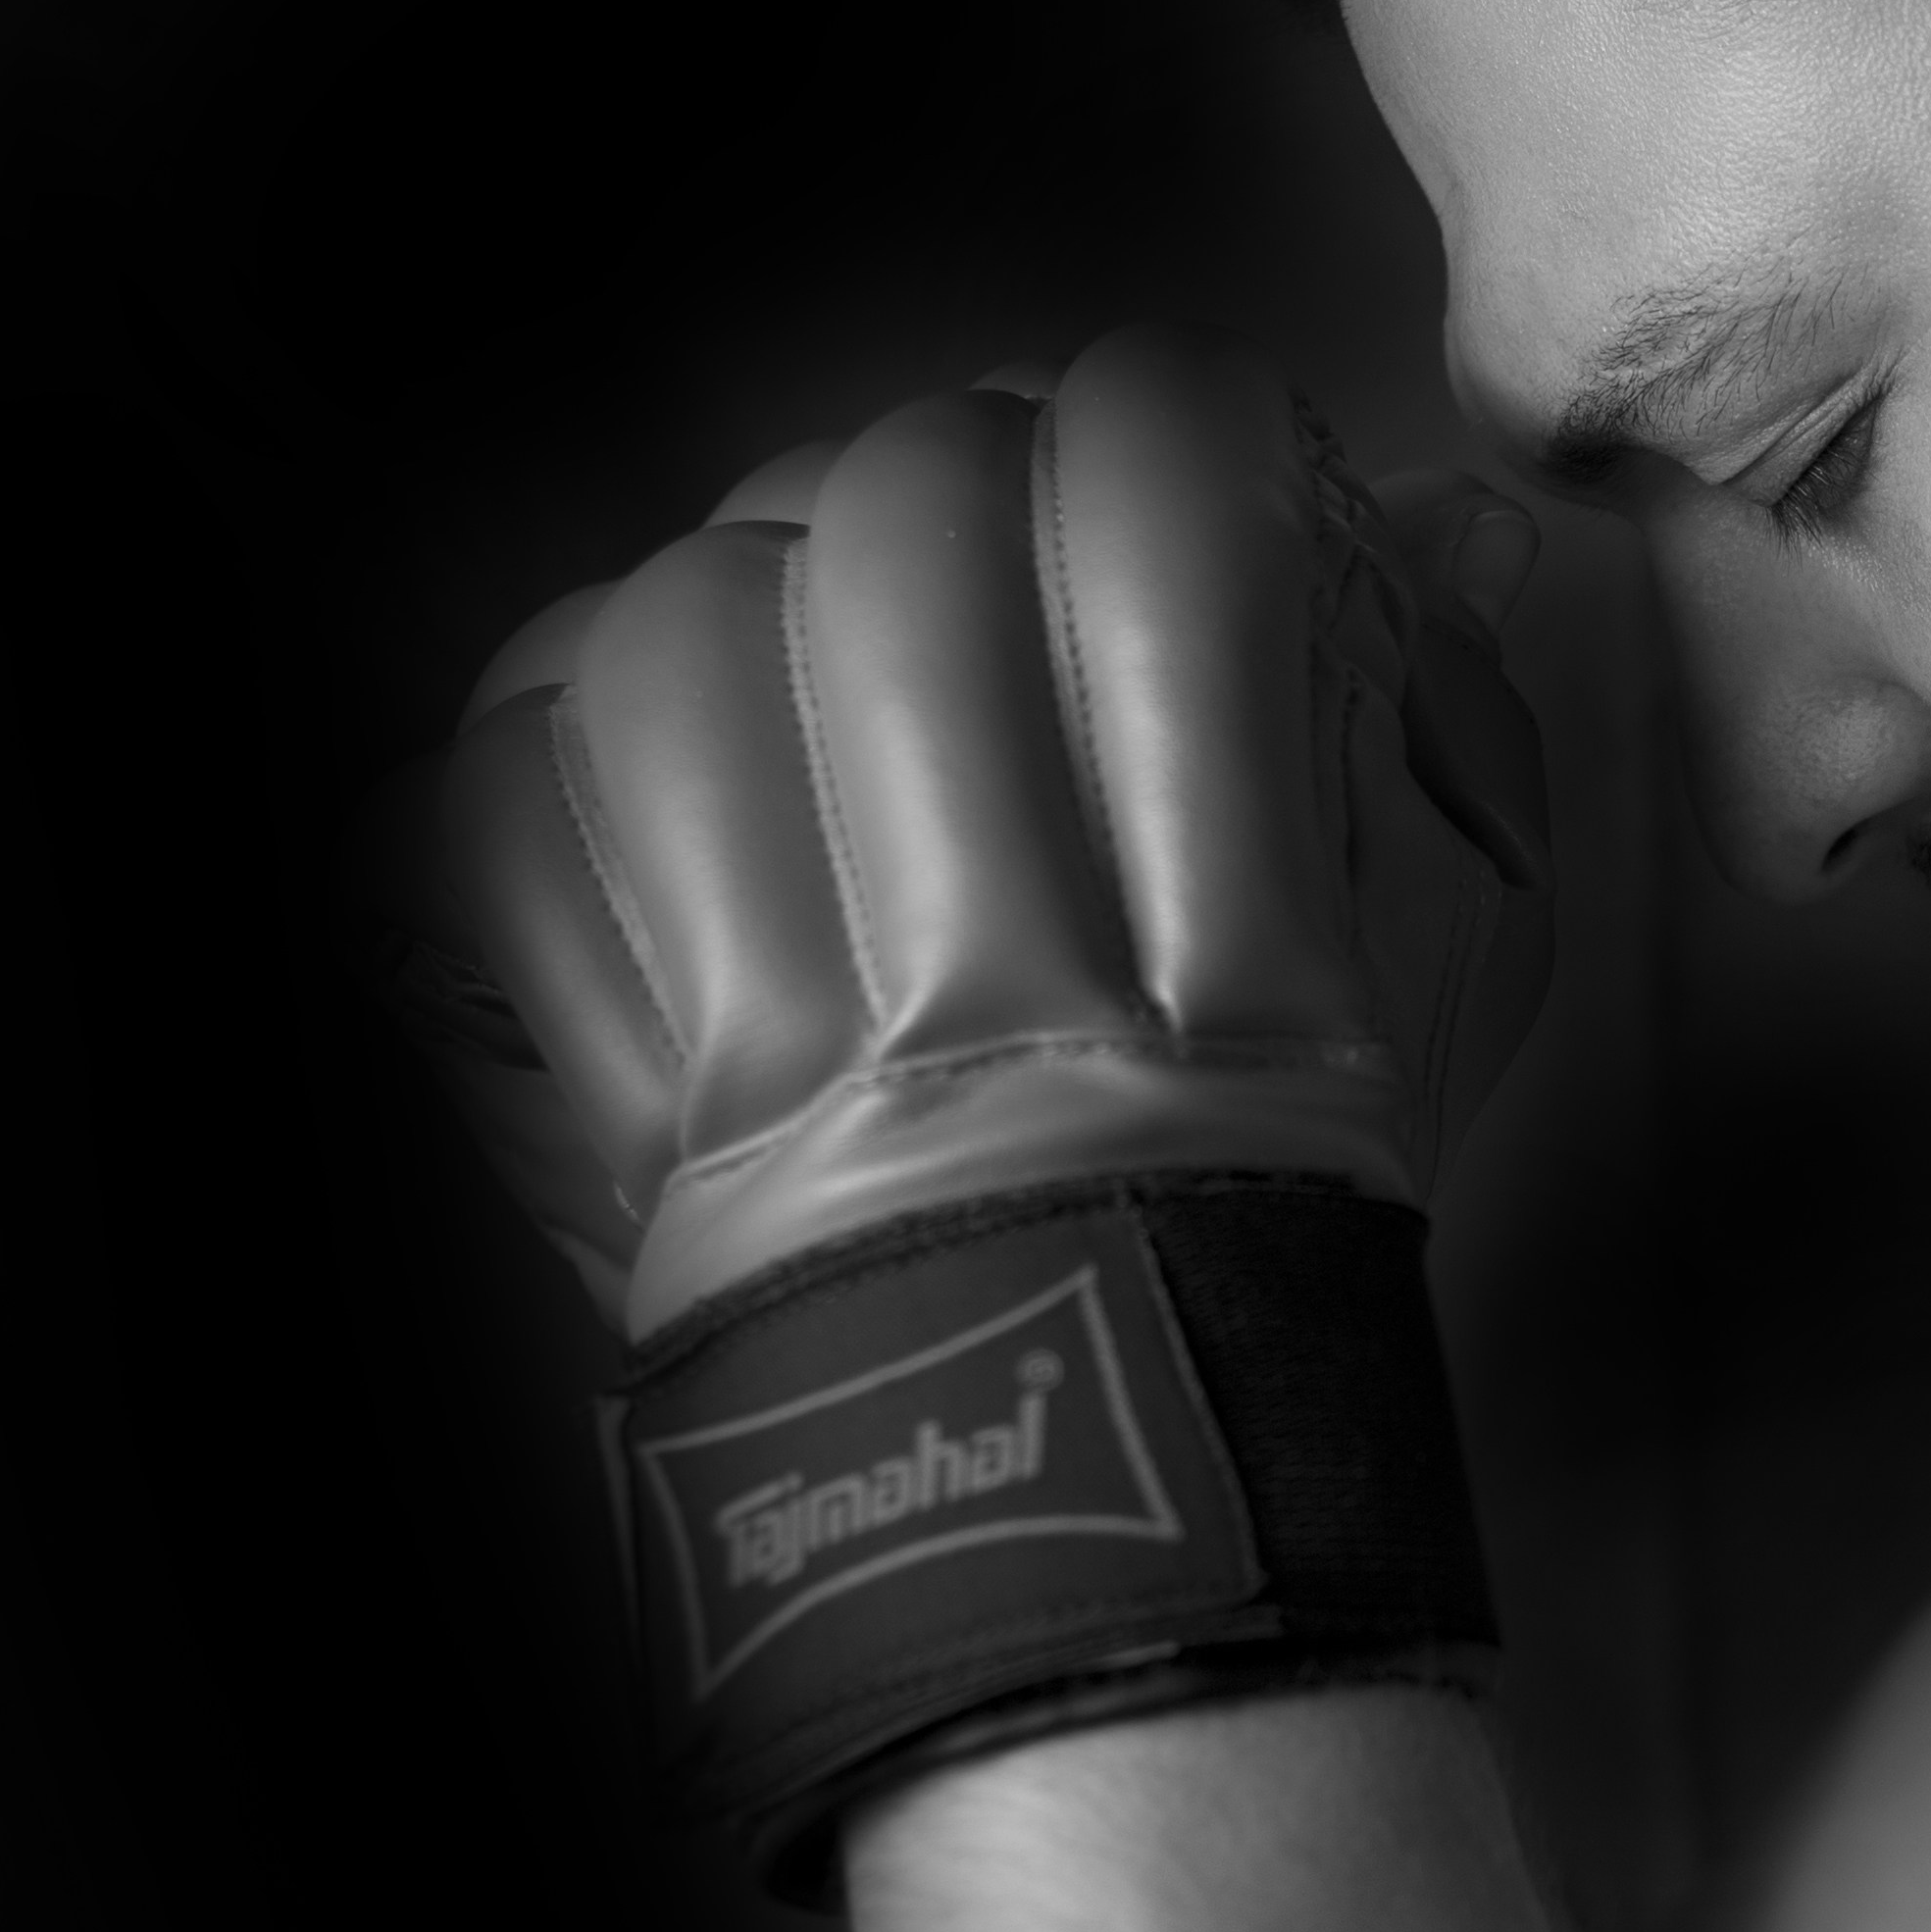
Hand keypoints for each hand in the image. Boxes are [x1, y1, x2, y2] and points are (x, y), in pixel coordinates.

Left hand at [368, 325, 1554, 1882]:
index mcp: (1233, 968)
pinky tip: (613, 741)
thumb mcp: (1449, 1010)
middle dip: (949, 461)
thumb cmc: (1287, 1226)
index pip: (1174, 540)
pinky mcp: (609, 1121)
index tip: (1180, 433)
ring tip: (802, 612)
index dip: (1164, 418)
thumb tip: (1445, 522)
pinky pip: (474, 856)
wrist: (1104, 1513)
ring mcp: (773, 1067)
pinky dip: (514, 757)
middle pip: (901, 545)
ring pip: (670, 656)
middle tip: (989, 504)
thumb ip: (1456, 751)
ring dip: (736, 579)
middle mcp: (986, 998)